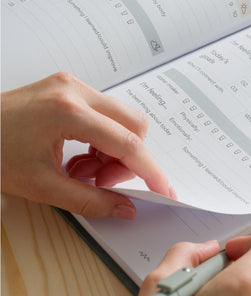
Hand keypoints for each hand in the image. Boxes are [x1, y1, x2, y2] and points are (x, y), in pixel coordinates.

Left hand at [1, 72, 174, 218]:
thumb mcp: (43, 187)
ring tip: (85, 170)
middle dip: (129, 160)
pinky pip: (107, 117)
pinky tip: (81, 156)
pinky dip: (103, 141)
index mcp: (67, 112)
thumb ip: (91, 201)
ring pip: (123, 121)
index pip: (128, 144)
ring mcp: (73, 86)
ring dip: (115, 151)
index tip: (163, 191)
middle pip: (134, 126)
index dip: (150, 171)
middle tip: (103, 181)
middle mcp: (75, 90)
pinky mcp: (70, 90)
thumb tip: (125, 208)